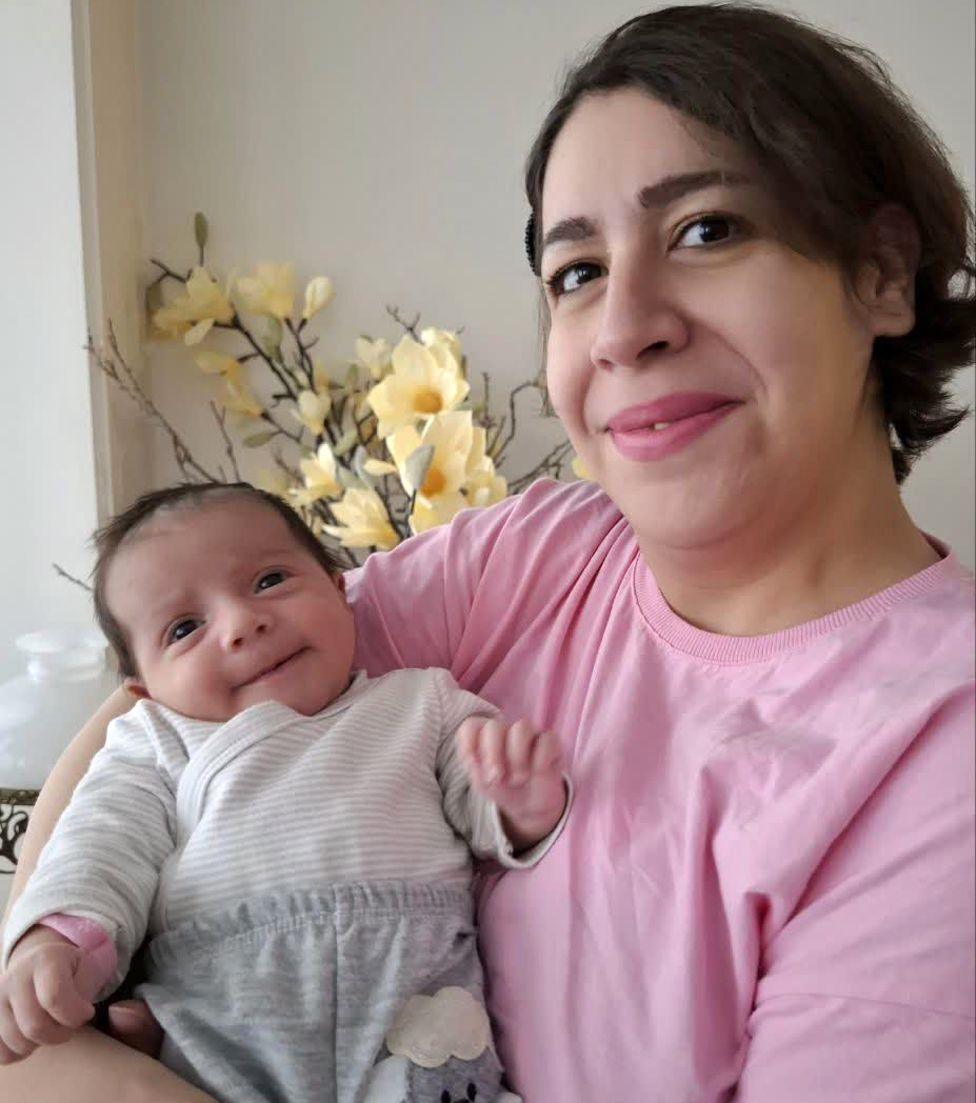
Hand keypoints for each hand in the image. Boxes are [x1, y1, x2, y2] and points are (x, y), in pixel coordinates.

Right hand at [0, 926, 99, 1064]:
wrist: (37, 965)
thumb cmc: (68, 971)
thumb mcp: (86, 969)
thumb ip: (85, 989)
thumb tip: (77, 1014)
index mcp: (44, 959)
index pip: (54, 997)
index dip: (74, 1015)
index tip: (86, 1013)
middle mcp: (14, 977)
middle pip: (35, 1026)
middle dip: (59, 1034)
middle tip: (68, 1025)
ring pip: (18, 1043)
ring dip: (40, 1043)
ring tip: (49, 1026)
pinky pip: (3, 1054)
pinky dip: (20, 1053)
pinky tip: (30, 1036)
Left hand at [456, 717, 565, 849]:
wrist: (529, 804)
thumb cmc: (502, 787)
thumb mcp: (483, 784)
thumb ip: (476, 769)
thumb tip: (474, 757)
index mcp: (483, 737)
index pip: (471, 726)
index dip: (468, 742)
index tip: (471, 763)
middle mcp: (505, 731)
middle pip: (494, 726)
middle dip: (493, 753)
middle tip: (497, 777)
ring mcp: (529, 734)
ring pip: (521, 727)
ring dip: (517, 757)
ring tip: (518, 779)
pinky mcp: (550, 742)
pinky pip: (546, 740)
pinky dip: (540, 759)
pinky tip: (538, 772)